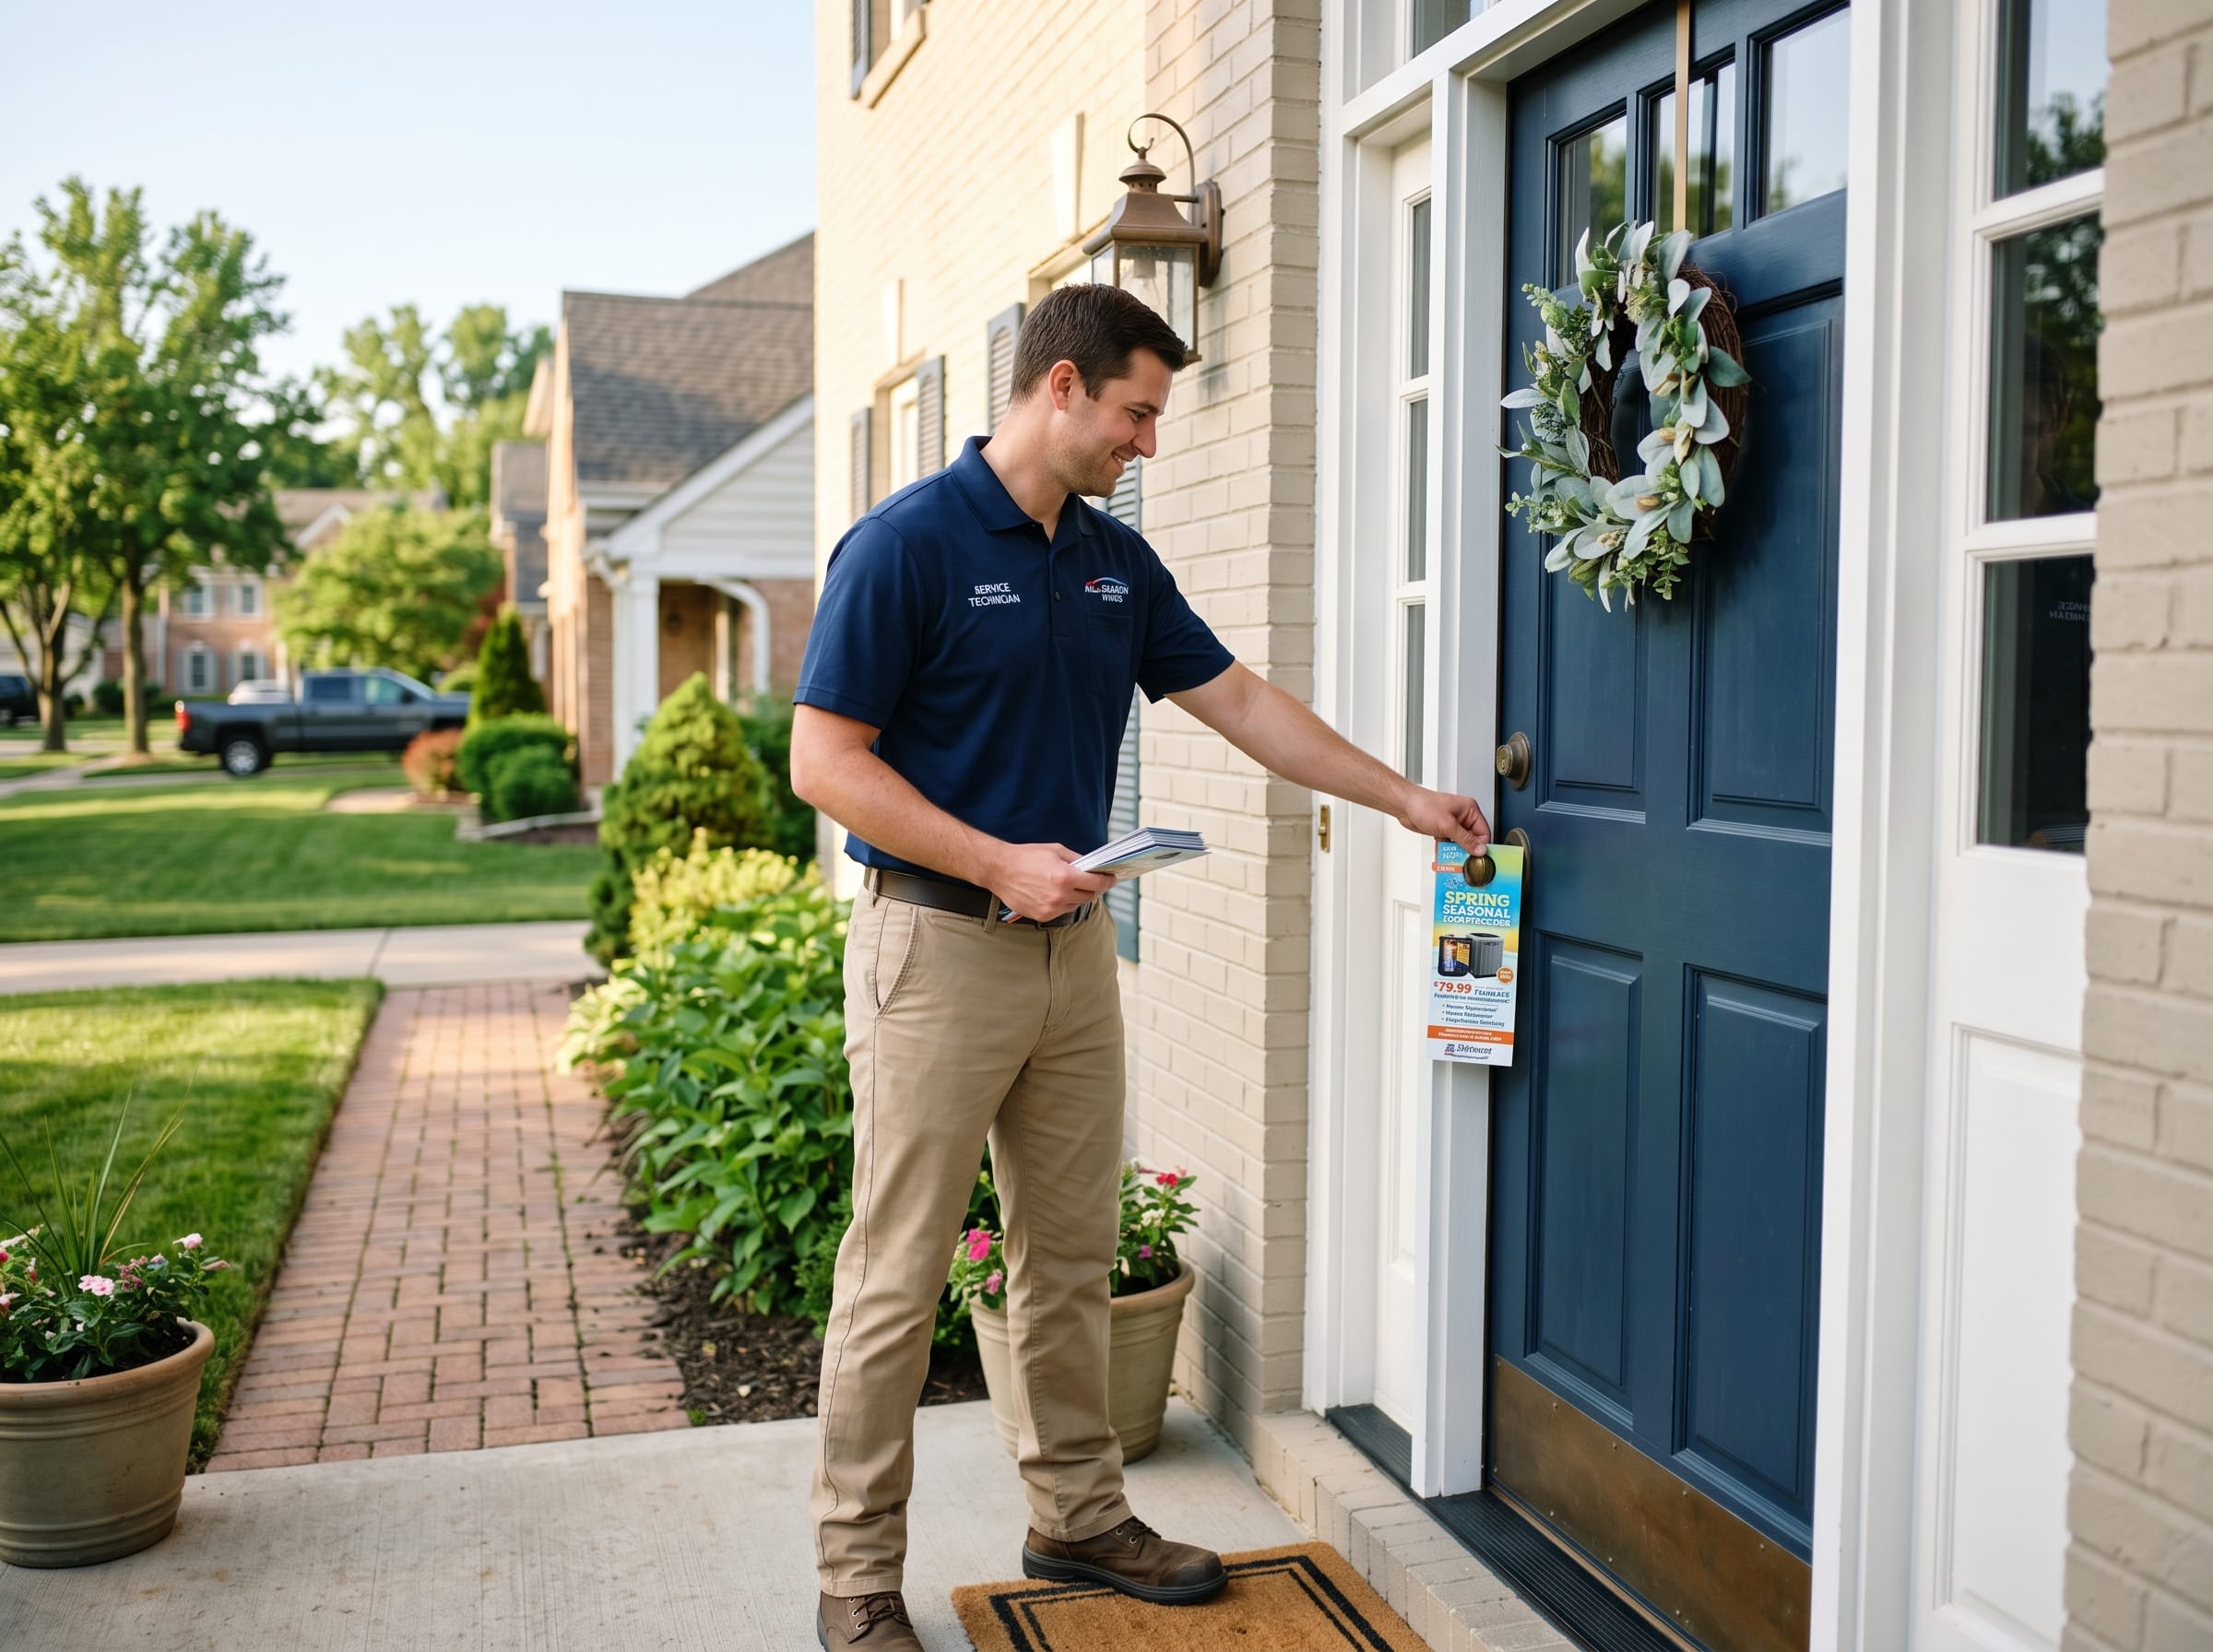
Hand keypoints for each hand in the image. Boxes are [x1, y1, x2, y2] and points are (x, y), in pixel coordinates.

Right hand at [988, 843, 1115, 922]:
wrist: (1000, 869)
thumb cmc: (1026, 857)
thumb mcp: (1056, 850)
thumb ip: (1077, 860)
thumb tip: (1092, 867)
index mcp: (1065, 877)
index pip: (1097, 883)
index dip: (1108, 881)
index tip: (1112, 878)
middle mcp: (1060, 895)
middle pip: (1089, 896)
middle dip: (1095, 888)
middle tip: (1095, 881)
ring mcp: (1051, 908)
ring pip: (1076, 905)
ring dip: (1079, 896)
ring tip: (1072, 886)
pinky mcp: (1042, 916)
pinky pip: (1062, 912)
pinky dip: (1064, 904)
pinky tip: (1058, 894)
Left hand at [1396, 786, 1490, 856]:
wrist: (1404, 805)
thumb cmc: (1424, 805)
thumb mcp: (1448, 825)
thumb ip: (1465, 839)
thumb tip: (1479, 849)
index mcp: (1469, 810)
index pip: (1484, 832)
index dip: (1481, 846)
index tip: (1477, 858)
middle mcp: (1463, 816)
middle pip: (1473, 839)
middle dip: (1467, 850)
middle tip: (1464, 861)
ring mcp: (1452, 824)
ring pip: (1461, 843)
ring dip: (1456, 851)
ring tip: (1452, 859)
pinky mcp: (1443, 830)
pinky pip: (1449, 843)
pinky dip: (1446, 850)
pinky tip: (1443, 856)